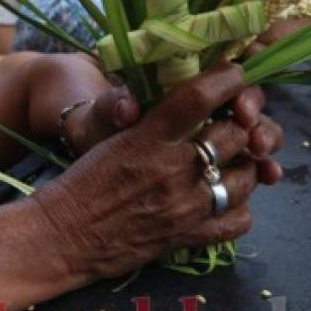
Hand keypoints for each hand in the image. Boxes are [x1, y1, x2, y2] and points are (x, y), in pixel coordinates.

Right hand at [32, 63, 283, 280]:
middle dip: (243, 123)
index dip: (227, 79)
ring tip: (234, 160)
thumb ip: (148, 120)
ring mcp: (187, 206)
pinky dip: (240, 207)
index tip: (235, 74)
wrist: (64, 236)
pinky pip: (239, 220)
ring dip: (246, 164)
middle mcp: (175, 169)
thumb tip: (182, 101)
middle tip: (238, 120)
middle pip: (235, 134)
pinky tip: (226, 198)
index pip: (200, 97)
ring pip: (247, 177)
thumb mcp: (111, 139)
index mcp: (149, 137)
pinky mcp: (189, 237)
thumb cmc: (80, 183)